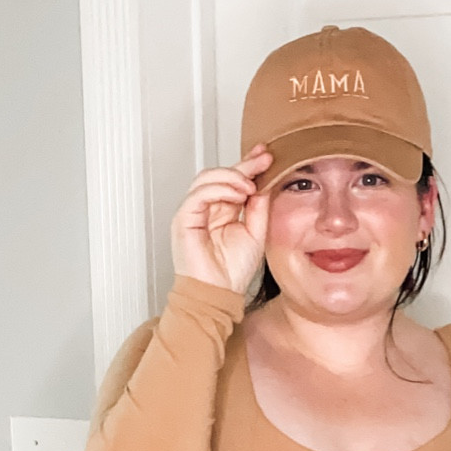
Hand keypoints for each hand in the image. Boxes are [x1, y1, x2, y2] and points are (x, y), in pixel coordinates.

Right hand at [170, 143, 272, 296]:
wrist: (219, 294)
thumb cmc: (232, 272)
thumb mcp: (256, 232)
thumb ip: (259, 207)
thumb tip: (264, 182)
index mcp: (223, 210)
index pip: (233, 180)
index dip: (248, 165)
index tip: (266, 156)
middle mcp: (207, 208)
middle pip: (220, 174)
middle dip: (243, 164)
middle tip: (262, 160)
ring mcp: (194, 212)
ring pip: (206, 178)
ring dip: (231, 176)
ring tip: (249, 186)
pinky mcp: (184, 219)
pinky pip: (199, 194)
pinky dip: (218, 189)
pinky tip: (236, 195)